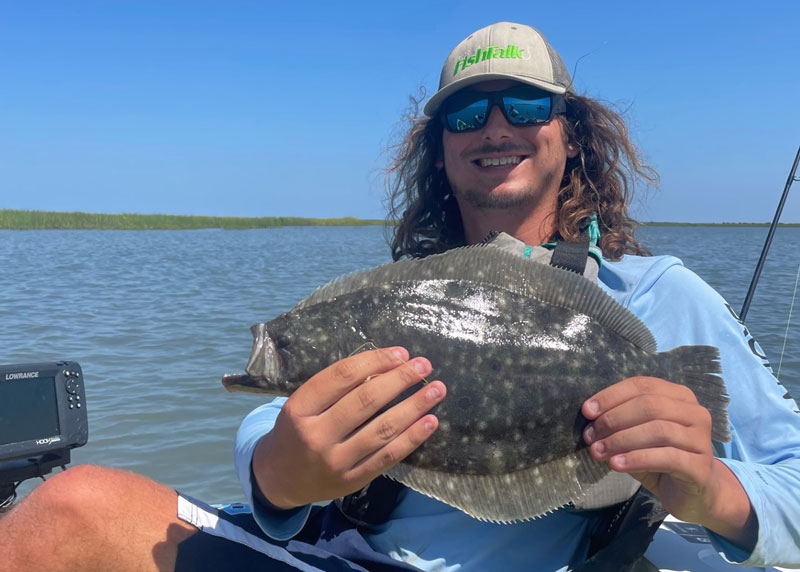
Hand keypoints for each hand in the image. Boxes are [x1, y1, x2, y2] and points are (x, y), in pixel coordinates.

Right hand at [252, 347, 445, 509]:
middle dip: (400, 379)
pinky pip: (388, 456)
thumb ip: (335, 388)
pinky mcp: (352, 481)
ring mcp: (335, 461)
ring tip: (437, 389)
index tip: (401, 353)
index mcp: (299, 408)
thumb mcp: (302, 404)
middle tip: (424, 365)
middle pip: (366, 400)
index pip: (342, 377)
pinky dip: (412, 438)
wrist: (278, 479)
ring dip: (414, 406)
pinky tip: (430, 422)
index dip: (375, 361)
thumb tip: (386, 365)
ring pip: (382, 429)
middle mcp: (316, 435)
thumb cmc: (296, 430)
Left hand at [582, 376, 755, 548]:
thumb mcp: (638, 437)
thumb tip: (590, 418)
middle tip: (590, 436)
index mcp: (679, 397)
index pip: (642, 386)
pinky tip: (616, 465)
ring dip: (621, 440)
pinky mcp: (701, 466)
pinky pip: (667, 457)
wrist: (696, 494)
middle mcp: (695, 412)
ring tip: (598, 451)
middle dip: (613, 419)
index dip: (611, 396)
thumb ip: (621, 424)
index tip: (587, 411)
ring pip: (658, 430)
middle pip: (649, 405)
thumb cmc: (662, 460)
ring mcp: (702, 439)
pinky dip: (637, 459)